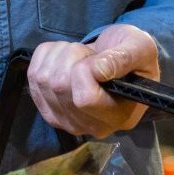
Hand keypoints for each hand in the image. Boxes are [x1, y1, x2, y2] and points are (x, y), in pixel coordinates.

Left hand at [28, 24, 158, 137]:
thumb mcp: (141, 49)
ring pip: (43, 79)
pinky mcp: (47, 108)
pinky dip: (46, 56)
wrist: (118, 61)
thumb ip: (123, 58)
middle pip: (60, 87)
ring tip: (81, 56)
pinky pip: (32, 76)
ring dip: (60, 55)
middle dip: (73, 56)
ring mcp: (64, 120)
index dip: (84, 70)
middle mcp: (89, 126)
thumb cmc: (135, 57)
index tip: (97, 59)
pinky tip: (65, 57)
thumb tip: (97, 70)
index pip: (85, 99)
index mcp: (117, 116)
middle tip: (91, 55)